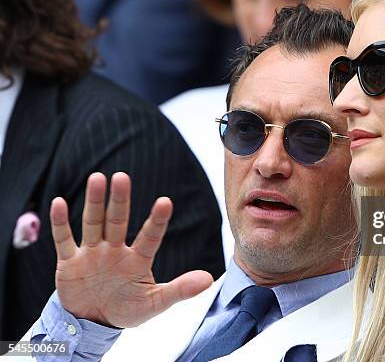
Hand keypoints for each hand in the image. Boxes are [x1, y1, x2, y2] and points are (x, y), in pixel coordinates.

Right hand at [50, 172, 212, 327]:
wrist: (93, 323)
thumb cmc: (127, 308)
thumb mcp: (155, 303)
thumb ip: (179, 290)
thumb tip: (209, 279)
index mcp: (138, 259)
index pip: (149, 236)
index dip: (156, 220)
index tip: (165, 202)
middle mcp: (115, 250)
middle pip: (117, 221)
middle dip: (119, 200)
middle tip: (122, 177)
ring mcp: (92, 254)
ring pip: (93, 223)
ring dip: (94, 202)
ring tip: (97, 178)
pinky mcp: (69, 262)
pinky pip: (65, 240)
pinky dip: (60, 223)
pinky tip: (58, 202)